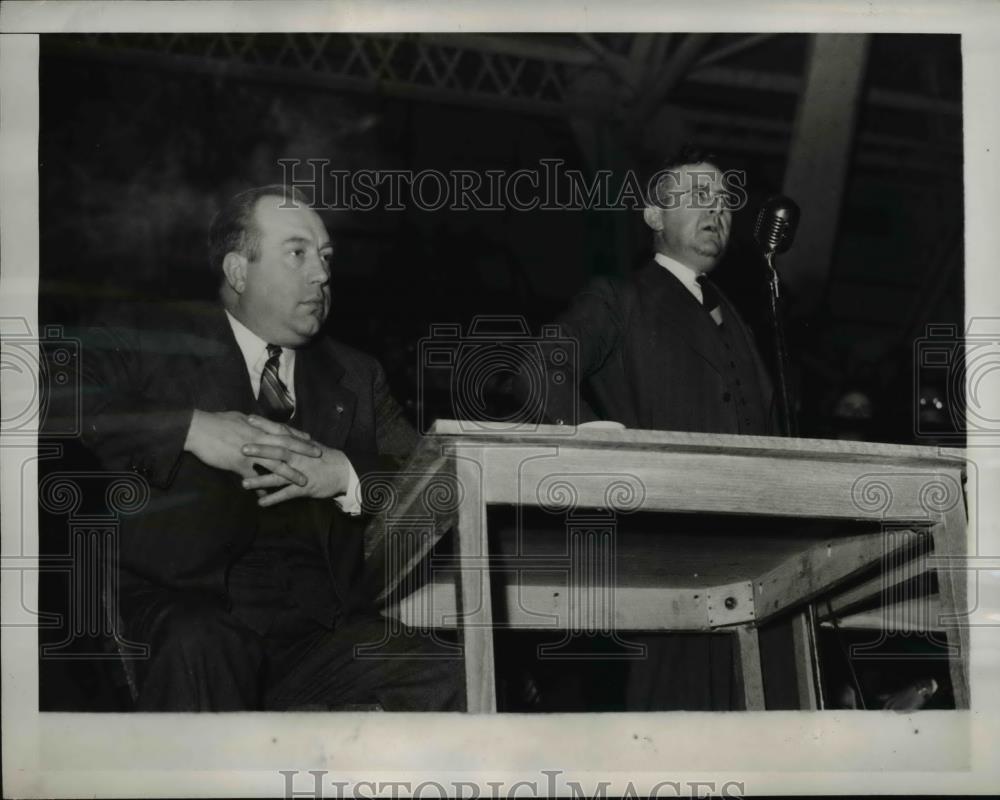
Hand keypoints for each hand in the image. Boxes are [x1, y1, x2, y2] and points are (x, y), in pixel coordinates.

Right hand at [183, 410, 321, 485]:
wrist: (197, 429)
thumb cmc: (216, 421)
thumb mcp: (238, 417)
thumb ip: (251, 422)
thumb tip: (257, 421)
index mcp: (258, 427)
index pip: (283, 431)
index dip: (298, 436)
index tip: (311, 440)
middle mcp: (258, 439)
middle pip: (286, 446)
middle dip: (304, 451)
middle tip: (319, 456)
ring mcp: (250, 452)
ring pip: (276, 464)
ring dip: (291, 474)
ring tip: (303, 481)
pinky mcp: (238, 464)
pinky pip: (253, 478)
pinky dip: (261, 487)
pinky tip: (266, 496)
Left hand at [240, 421, 351, 507]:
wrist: (343, 471)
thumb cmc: (323, 457)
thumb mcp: (308, 444)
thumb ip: (292, 437)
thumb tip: (276, 428)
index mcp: (299, 445)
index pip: (281, 431)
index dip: (265, 425)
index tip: (248, 418)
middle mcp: (299, 457)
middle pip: (278, 452)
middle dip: (260, 451)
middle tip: (242, 449)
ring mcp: (301, 473)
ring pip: (279, 476)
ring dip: (261, 480)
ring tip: (243, 484)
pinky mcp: (304, 487)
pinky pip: (287, 494)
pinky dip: (274, 498)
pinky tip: (261, 503)